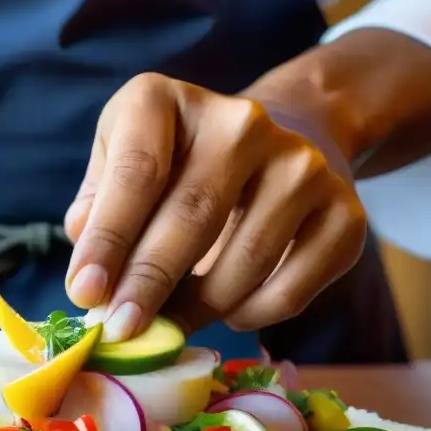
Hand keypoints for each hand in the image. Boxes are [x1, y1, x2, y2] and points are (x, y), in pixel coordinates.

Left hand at [64, 73, 366, 340]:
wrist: (280, 142)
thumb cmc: (177, 164)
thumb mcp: (123, 161)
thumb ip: (97, 207)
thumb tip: (88, 270)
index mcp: (166, 99)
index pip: (137, 172)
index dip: (109, 240)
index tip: (86, 295)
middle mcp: (241, 121)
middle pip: (192, 215)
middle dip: (149, 284)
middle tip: (122, 331)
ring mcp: (301, 164)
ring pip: (245, 261)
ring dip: (201, 309)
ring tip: (170, 325)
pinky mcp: (345, 212)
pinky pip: (291, 290)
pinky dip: (252, 316)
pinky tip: (228, 312)